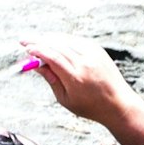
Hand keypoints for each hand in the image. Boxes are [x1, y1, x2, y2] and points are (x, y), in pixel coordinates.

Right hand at [16, 36, 141, 137]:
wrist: (119, 104)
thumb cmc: (91, 106)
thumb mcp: (65, 99)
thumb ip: (51, 79)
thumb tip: (37, 65)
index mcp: (76, 78)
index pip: (52, 57)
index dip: (37, 51)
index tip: (26, 50)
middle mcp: (85, 63)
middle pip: (57, 45)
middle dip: (38, 41)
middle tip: (24, 41)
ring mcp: (93, 55)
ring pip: (66, 40)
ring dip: (48, 38)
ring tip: (35, 40)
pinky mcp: (98, 50)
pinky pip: (76, 40)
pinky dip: (62, 39)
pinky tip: (53, 40)